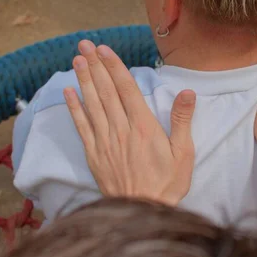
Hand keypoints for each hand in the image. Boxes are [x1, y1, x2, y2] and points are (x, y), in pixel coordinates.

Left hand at [63, 40, 196, 205]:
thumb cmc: (166, 183)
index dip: (114, 66)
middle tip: (84, 44)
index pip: (126, 88)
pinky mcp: (94, 154)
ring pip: (92, 104)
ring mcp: (105, 141)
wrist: (142, 212)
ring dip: (84, 80)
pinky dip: (74, 108)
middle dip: (95, 65)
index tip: (104, 49)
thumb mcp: (183, 153)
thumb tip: (187, 92)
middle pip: (105, 91)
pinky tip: (69, 92)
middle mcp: (121, 129)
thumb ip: (182, 120)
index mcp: (144, 126)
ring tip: (77, 60)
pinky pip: (82, 127)